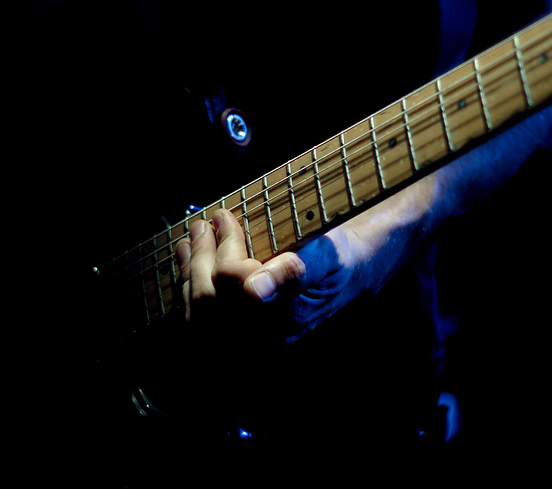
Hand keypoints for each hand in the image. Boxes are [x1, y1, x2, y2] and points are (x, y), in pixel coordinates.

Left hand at [176, 174, 437, 341]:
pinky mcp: (247, 331)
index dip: (224, 249)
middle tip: (202, 222)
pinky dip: (192, 283)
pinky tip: (191, 259)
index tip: (225, 214)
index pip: (234, 289)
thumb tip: (254, 289)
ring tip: (192, 237)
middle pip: (210, 302)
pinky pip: (206, 315)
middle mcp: (267, 337)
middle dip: (201, 258)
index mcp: (286, 320)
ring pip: (201, 311)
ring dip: (191, 270)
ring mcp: (255, 337)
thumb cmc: (347, 257)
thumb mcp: (329, 257)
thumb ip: (294, 272)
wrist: (361, 271)